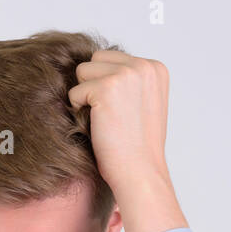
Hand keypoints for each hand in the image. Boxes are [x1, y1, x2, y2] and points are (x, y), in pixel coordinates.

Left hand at [67, 50, 171, 193]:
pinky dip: (78, 110)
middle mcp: (144, 65)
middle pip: (96, 59)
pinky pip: (75, 91)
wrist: (139, 172)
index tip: (121, 111)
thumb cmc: (138, 147)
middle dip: (94, 85)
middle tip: (108, 115)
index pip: (113, 58)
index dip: (107, 85)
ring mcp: (126, 74)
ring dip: (86, 96)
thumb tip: (100, 64)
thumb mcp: (144, 103)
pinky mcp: (106, 88)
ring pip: (83, 71)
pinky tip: (98, 126)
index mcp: (155, 68)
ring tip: (104, 119)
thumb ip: (131, 81)